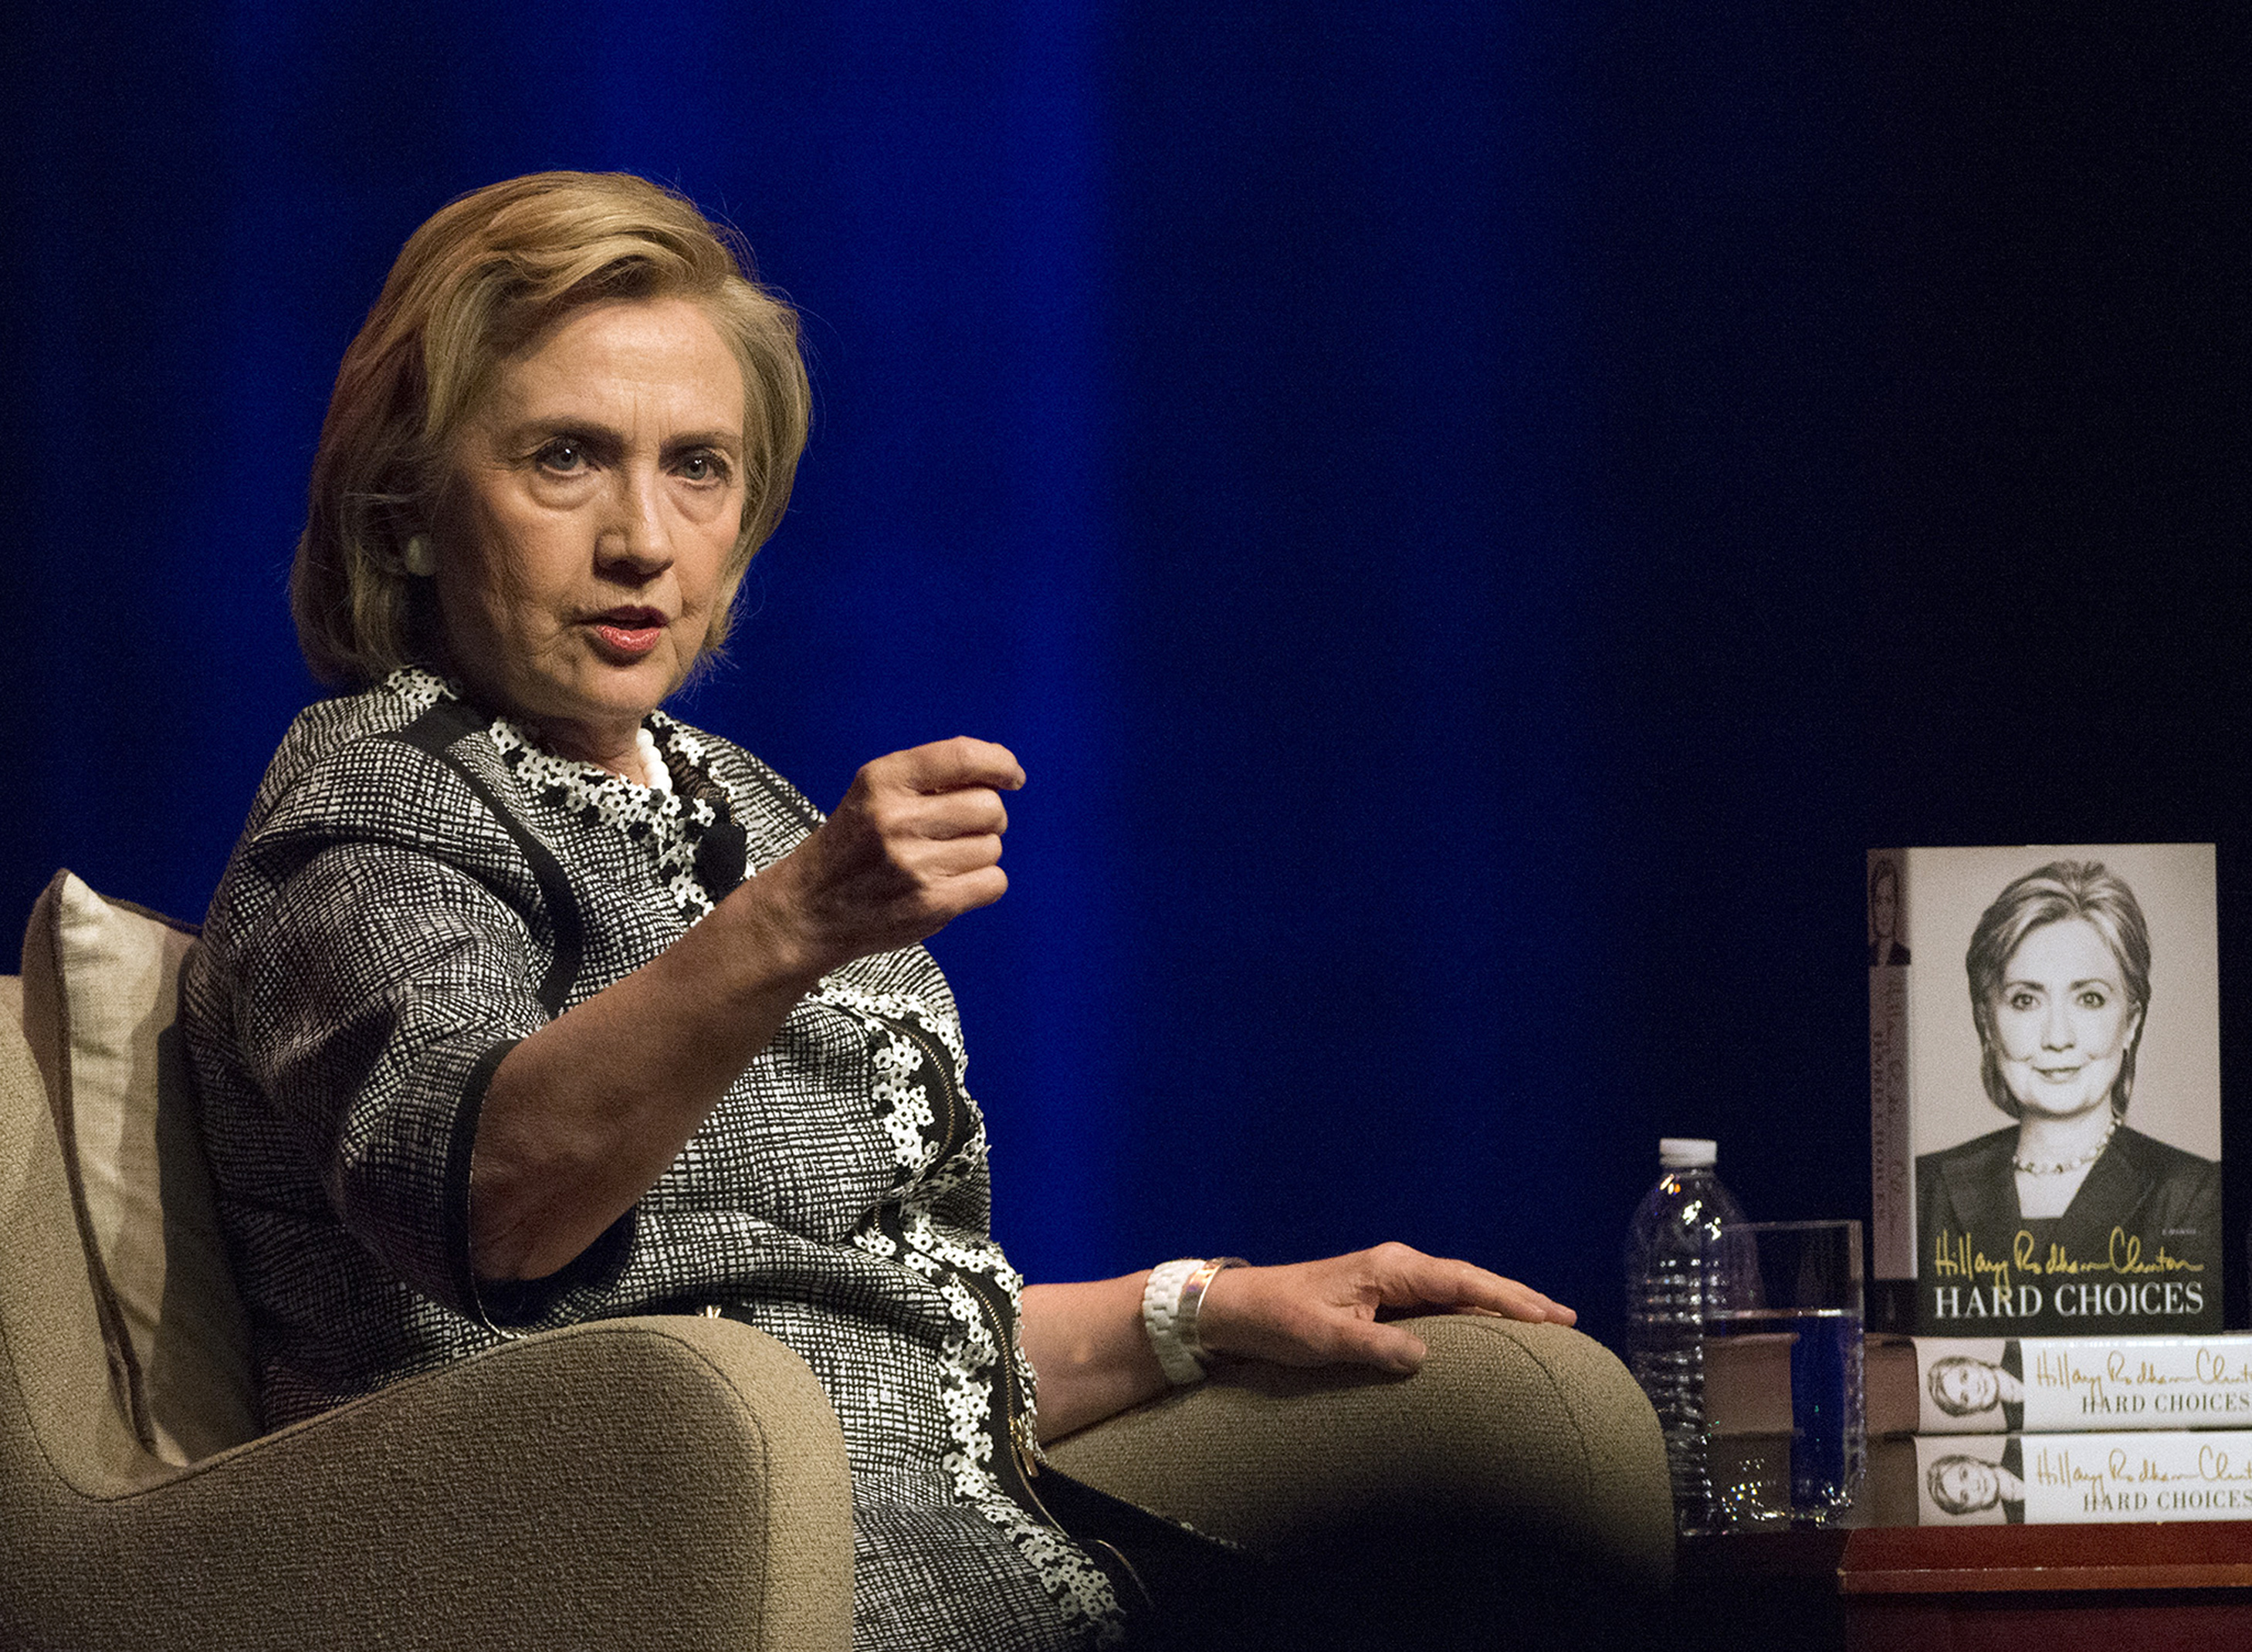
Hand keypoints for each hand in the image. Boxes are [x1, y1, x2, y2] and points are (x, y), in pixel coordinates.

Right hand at [755, 737, 1024, 972]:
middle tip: (961, 829)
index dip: (1000, 763)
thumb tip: (1000, 770)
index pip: (962, 757)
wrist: (807, 910)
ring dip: (979, 853)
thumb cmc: (853, 845)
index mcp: (882, 780)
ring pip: (992, 847)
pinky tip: (953, 884)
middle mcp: (895, 819)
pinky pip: (993, 882)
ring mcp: (912, 865)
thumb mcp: (874, 794)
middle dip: (988, 817)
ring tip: (942, 860)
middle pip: (989, 807)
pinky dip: (983, 883)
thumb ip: (930, 778)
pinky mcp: (928, 905)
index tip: (1012, 776)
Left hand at [1194, 1242, 1575, 1376]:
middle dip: (1518, 1298)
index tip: (1552, 1315)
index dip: (1509, 1298)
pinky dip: (1471, 1312)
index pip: (1463, 1280)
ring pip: (1458, 1290)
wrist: (1236, 1308)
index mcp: (1390, 1268)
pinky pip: (1439, 1303)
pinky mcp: (1381, 1299)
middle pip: (1470, 1279)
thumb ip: (1375, 1348)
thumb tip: (1425, 1358)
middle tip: (1567, 1320)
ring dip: (1499, 1304)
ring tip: (1544, 1324)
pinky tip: (1489, 1330)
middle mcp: (1396, 1268)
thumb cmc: (1277, 1321)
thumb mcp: (1323, 1338)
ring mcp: (1390, 1281)